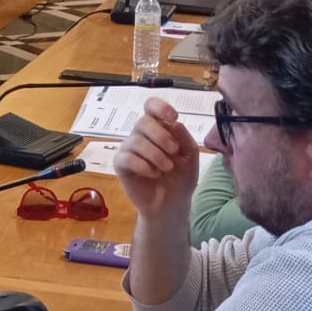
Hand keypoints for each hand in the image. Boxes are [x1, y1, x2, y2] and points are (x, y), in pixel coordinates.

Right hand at [112, 98, 201, 217]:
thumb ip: (183, 136)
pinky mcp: (121, 165)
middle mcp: (141, 135)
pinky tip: (154, 174)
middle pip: (142, 121)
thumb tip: (172, 122)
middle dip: (161, 135)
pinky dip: (143, 165)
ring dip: (156, 154)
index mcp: (158, 128)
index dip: (159, 107)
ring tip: (167, 168)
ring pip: (136, 140)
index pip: (151, 106)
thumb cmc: (181, 178)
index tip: (172, 117)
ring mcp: (129, 149)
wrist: (172, 204)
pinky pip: (127, 157)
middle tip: (174, 151)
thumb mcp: (190, 155)